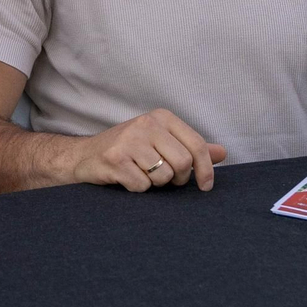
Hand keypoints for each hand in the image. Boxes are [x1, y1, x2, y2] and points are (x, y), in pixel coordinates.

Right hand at [68, 108, 226, 192]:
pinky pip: (142, 186)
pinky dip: (137, 189)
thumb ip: (191, 147)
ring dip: (155, 184)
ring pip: (163, 177)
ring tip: (141, 174)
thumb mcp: (160, 142)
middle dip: (177, 179)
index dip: (206, 170)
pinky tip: (126, 178)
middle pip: (183, 163)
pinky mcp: (114, 159)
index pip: (197, 145)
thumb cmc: (127, 150)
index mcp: (161, 117)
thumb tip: (222, 153)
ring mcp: (128, 140)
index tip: (205, 186)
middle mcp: (145, 124)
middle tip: (165, 179)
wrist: (84, 157)